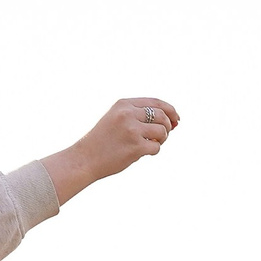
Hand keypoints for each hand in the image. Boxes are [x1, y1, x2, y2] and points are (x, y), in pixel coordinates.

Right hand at [44, 98, 179, 202]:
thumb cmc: (103, 141)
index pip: (156, 102)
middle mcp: (128, 114)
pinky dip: (153, 151)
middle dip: (168, 126)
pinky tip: (142, 153)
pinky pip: (156, 147)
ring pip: (162, 131)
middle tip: (162, 136)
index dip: (170, 110)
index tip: (177, 119)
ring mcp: (132, 130)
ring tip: (149, 144)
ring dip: (161, 139)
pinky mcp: (135, 147)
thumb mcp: (117, 119)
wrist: (84, 159)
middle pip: (162, 116)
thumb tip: (174, 121)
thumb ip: (140, 116)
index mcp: (123, 104)